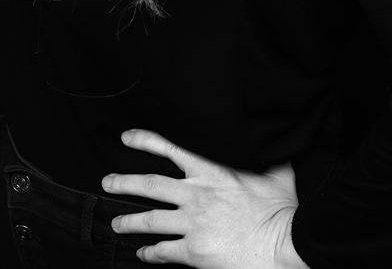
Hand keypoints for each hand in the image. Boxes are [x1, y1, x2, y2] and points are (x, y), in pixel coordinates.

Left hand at [102, 129, 309, 267]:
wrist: (284, 243)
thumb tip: (276, 141)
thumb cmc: (282, 209)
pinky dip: (150, 253)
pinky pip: (164, 251)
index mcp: (212, 172)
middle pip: (150, 185)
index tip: (127, 137)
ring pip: (150, 220)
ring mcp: (193, 224)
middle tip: (107, 182)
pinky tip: (143, 254)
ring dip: (129, 221)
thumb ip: (269, 157)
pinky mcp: (194, 252)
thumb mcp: (277, 173)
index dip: (145, 141)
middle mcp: (197, 195)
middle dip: (124, 182)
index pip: (171, 150)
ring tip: (116, 223)